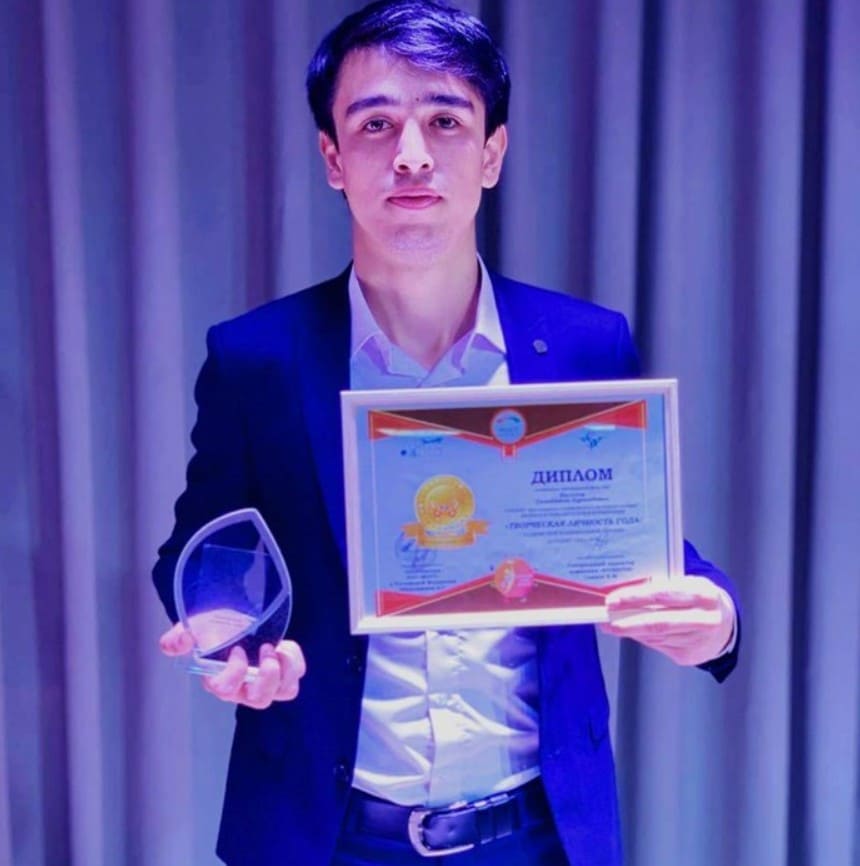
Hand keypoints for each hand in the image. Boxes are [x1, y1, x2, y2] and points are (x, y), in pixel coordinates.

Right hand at [159, 622, 305, 708]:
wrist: (236, 616)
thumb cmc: (215, 625)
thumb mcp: (195, 626)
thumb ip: (180, 636)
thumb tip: (175, 644)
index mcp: (219, 679)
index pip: (224, 689)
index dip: (233, 673)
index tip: (237, 648)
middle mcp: (243, 688)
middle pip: (259, 699)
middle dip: (266, 677)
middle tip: (266, 650)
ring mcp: (266, 682)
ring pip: (283, 692)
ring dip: (286, 671)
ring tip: (281, 649)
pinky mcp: (284, 673)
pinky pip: (295, 678)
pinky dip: (295, 663)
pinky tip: (286, 646)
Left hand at [599, 576, 735, 666]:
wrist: (725, 624)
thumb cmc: (697, 598)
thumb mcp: (687, 585)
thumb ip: (663, 588)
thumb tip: (625, 594)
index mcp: (703, 593)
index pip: (664, 594)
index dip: (636, 597)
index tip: (613, 599)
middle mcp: (705, 619)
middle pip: (659, 622)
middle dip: (628, 622)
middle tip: (606, 620)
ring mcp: (699, 640)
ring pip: (657, 636)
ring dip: (631, 631)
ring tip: (611, 625)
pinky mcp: (691, 655)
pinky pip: (659, 646)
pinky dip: (642, 638)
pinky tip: (631, 632)